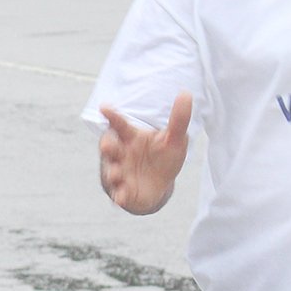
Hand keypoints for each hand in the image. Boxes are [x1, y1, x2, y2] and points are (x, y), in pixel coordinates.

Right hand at [98, 92, 192, 213]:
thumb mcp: (174, 138)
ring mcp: (120, 173)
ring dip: (111, 172)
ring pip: (111, 171)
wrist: (160, 185)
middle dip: (106, 146)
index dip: (112, 116)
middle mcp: (122, 154)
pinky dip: (118, 196)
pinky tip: (121, 197)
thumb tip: (186, 93)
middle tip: (106, 146)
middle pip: (109, 147)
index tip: (104, 107)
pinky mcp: (123, 191)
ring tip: (116, 174)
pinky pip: (118, 193)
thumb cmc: (163, 157)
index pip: (119, 124)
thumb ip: (178, 119)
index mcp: (131, 137)